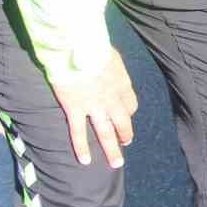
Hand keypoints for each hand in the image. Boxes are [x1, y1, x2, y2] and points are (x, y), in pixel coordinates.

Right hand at [48, 47, 137, 167]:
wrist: (76, 45)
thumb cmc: (91, 44)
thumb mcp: (109, 54)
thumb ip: (111, 65)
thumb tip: (109, 66)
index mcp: (121, 83)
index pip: (130, 104)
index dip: (128, 112)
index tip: (125, 116)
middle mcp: (112, 98)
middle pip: (123, 121)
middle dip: (126, 134)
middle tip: (127, 143)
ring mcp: (94, 105)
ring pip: (106, 132)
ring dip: (112, 149)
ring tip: (117, 163)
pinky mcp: (75, 108)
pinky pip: (79, 132)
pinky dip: (82, 148)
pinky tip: (85, 161)